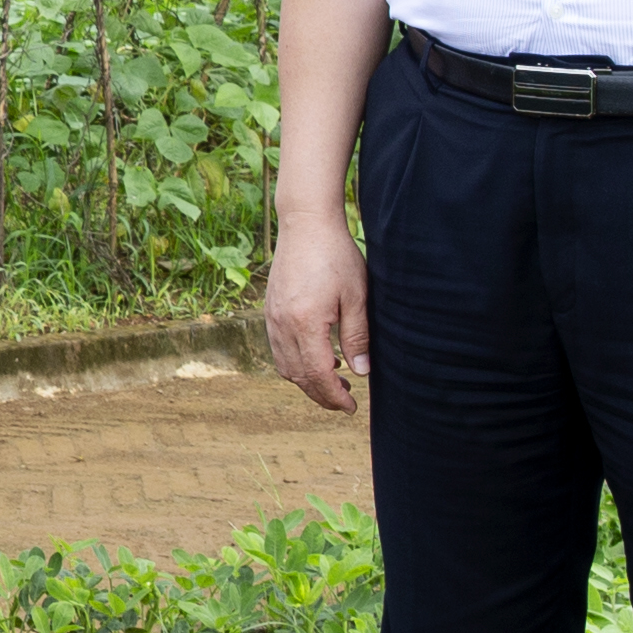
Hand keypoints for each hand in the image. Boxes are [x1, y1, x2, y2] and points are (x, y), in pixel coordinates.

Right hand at [266, 213, 370, 413]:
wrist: (306, 226)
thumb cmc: (336, 256)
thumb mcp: (356, 297)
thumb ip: (357, 337)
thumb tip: (362, 372)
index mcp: (305, 323)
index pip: (317, 374)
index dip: (334, 396)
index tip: (351, 407)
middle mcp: (282, 325)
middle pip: (298, 376)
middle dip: (321, 395)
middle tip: (345, 402)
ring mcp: (272, 319)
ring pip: (285, 367)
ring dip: (307, 381)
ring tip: (335, 380)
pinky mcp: (270, 312)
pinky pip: (278, 350)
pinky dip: (296, 364)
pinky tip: (318, 357)